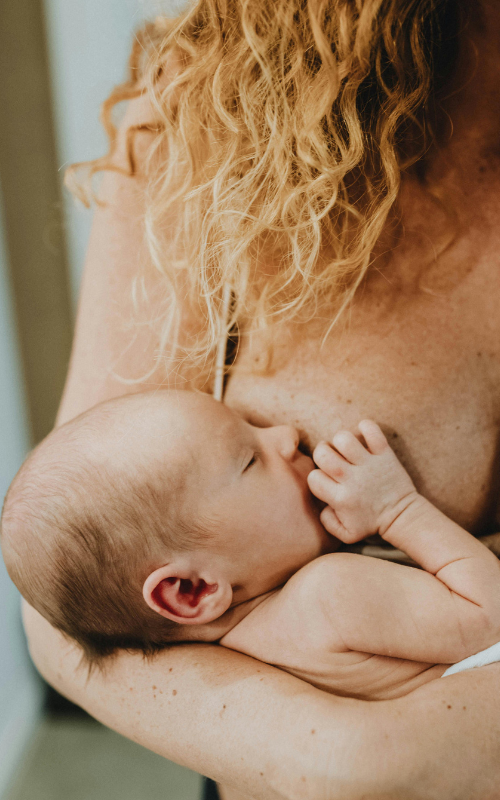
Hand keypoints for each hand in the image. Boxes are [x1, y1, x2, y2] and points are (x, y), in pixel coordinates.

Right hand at [307, 420, 416, 542]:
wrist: (402, 516)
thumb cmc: (371, 524)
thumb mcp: (346, 534)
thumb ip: (326, 522)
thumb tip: (323, 503)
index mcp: (340, 498)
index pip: (313, 477)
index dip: (316, 477)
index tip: (326, 481)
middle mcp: (352, 479)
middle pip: (323, 453)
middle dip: (323, 453)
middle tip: (333, 460)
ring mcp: (369, 464)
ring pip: (343, 438)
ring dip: (341, 440)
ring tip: (347, 449)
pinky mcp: (384, 454)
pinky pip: (371, 430)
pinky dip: (365, 428)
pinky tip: (364, 437)